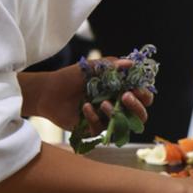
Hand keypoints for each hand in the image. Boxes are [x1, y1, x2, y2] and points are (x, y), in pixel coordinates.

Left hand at [22, 59, 152, 133]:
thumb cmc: (70, 78)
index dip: (144, 95)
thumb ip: (112, 65)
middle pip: (140, 115)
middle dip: (137, 107)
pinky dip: (94, 117)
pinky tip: (85, 107)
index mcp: (121, 91)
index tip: (136, 89)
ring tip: (104, 103)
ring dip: (116, 113)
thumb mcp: (92, 67)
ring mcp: (106, 119)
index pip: (143, 97)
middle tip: (126, 97)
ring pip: (124, 125)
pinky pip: (102, 129)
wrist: (48, 92)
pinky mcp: (94, 129)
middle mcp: (118, 107)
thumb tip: (131, 63)